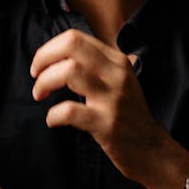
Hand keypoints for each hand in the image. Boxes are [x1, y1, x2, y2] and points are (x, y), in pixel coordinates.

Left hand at [30, 28, 167, 182]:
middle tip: (35, 75)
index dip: (50, 48)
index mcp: (118, 61)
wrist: (153, 151)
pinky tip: (52, 121)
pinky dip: (53, 115)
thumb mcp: (121, 83)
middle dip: (44, 57)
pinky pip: (70, 111)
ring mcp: (113, 99)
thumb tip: (62, 57)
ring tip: (40, 95)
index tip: (41, 65)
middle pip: (72, 45)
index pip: (76, 38)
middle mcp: (117, 75)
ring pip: (70, 71)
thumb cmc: (130, 118)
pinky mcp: (107, 124)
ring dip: (45, 82)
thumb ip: (98, 67)